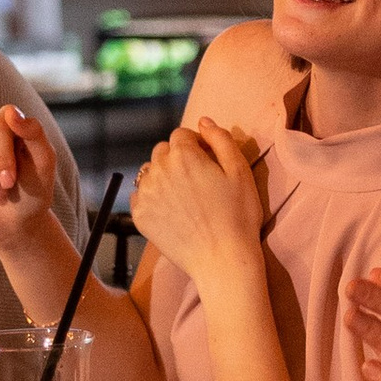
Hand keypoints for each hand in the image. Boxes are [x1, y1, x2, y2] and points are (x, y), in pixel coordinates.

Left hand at [130, 117, 265, 283]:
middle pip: (162, 151)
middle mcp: (159, 169)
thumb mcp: (240, 170)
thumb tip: (203, 121)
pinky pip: (139, 195)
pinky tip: (171, 210)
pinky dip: (152, 197)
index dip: (196, 145)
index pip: (182, 135)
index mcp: (183, 154)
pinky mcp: (139, 215)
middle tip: (197, 181)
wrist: (222, 259)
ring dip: (163, 177)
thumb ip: (221, 139)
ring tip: (183, 197)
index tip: (208, 162)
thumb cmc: (238, 215)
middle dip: (177, 159)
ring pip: (149, 172)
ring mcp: (146, 193)